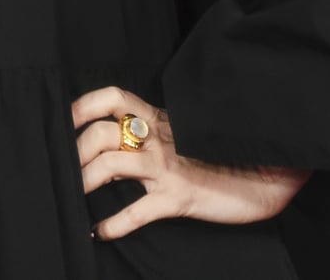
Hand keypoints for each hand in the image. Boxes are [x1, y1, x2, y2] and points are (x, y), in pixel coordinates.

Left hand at [70, 86, 309, 239]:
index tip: (63, 119)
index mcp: (159, 119)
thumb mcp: (182, 136)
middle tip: (61, 169)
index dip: (83, 104)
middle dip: (74, 151)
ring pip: (111, 164)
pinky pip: (137, 211)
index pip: (113, 97)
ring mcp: (168, 167)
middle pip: (101, 133)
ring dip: (84, 180)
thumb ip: (148, 136)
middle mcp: (159, 138)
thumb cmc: (221, 157)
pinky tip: (99, 232)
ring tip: (71, 196)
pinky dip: (113, 224)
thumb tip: (106, 148)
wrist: (268, 177)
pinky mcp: (179, 197)